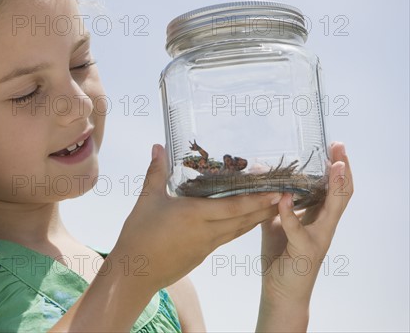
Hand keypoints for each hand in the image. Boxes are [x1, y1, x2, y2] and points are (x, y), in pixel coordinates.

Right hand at [110, 144, 282, 295]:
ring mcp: (206, 245)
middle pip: (243, 219)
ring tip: (272, 207)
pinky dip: (240, 228)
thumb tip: (158, 146)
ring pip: (238, 230)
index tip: (275, 190)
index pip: (234, 206)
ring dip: (256, 219)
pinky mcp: (202, 254)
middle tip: (284, 195)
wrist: (135, 273)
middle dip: (265, 207)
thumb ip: (156, 172)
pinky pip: (227, 238)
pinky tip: (243, 222)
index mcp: (195, 215)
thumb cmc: (139, 235)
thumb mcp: (147, 200)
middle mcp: (207, 231)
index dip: (257, 199)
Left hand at [257, 142, 353, 330]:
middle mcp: (324, 226)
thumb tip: (261, 173)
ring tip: (333, 166)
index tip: (336, 146)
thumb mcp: (274, 221)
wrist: (280, 292)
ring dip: (334, 185)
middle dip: (342, 168)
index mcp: (319, 217)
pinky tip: (284, 197)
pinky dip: (290, 212)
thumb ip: (271, 200)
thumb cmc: (280, 255)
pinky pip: (298, 229)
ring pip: (334, 208)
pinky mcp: (305, 251)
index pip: (335, 188)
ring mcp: (318, 238)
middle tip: (339, 146)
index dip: (338, 167)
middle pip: (342, 193)